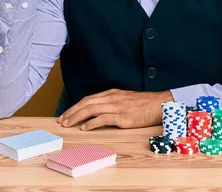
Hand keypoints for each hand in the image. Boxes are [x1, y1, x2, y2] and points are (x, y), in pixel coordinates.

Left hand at [57, 89, 173, 130]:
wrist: (159, 104)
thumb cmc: (144, 104)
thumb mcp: (125, 99)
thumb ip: (112, 103)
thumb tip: (98, 112)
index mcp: (112, 93)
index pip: (88, 99)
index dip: (75, 106)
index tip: (66, 114)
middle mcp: (112, 98)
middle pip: (86, 103)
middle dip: (72, 111)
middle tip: (62, 120)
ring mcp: (117, 107)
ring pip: (91, 109)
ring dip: (77, 117)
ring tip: (68, 124)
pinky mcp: (123, 116)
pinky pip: (103, 118)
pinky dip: (92, 123)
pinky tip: (85, 128)